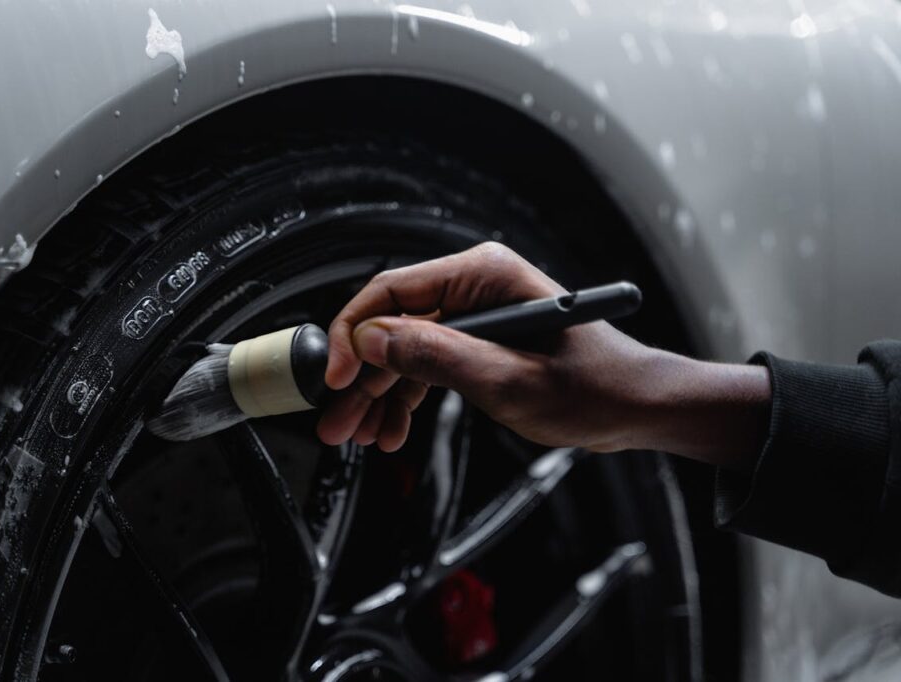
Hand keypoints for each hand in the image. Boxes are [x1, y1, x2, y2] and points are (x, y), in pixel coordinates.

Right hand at [316, 242, 657, 452]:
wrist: (635, 407)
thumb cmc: (596, 387)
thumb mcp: (510, 379)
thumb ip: (438, 357)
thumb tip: (375, 340)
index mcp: (483, 275)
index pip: (393, 292)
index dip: (355, 336)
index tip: (336, 378)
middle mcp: (474, 287)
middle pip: (392, 326)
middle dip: (362, 379)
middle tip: (337, 422)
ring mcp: (474, 316)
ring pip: (403, 352)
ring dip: (378, 396)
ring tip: (360, 437)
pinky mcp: (477, 343)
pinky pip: (425, 366)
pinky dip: (405, 399)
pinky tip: (392, 431)